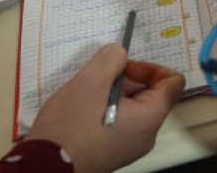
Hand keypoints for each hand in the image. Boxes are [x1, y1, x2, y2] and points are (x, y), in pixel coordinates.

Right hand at [27, 43, 184, 172]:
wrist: (43, 167)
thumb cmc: (70, 126)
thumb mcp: (90, 80)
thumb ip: (111, 58)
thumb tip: (120, 55)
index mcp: (151, 117)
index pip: (173, 82)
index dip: (150, 68)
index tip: (123, 68)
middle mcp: (147, 135)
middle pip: (152, 95)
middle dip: (129, 81)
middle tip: (100, 80)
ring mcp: (130, 147)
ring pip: (134, 110)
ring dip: (115, 96)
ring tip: (88, 96)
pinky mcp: (114, 154)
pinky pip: (121, 124)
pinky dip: (108, 111)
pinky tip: (83, 113)